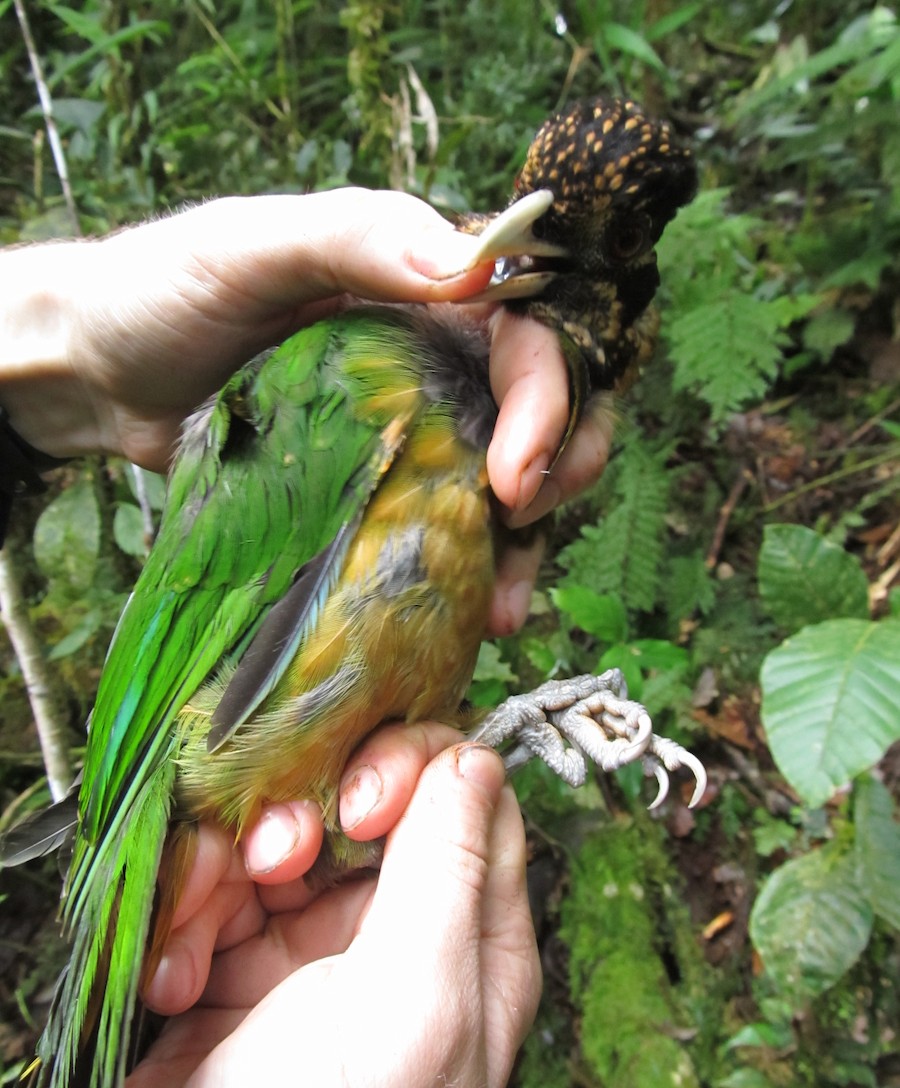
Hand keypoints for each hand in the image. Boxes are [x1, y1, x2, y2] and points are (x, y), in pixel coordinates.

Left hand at [0, 189, 610, 630]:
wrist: (99, 374)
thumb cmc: (164, 291)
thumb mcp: (253, 245)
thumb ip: (357, 237)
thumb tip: (472, 268)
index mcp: (425, 287)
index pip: (529, 333)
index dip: (549, 400)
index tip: (516, 474)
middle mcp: (434, 359)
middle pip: (544, 408)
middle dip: (561, 466)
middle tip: (524, 520)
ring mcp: (409, 432)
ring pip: (508, 482)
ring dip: (525, 545)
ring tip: (500, 608)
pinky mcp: (376, 493)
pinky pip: (445, 531)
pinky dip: (468, 574)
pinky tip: (468, 615)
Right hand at [98, 727, 539, 1087]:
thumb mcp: (412, 1005)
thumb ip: (449, 872)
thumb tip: (476, 757)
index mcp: (474, 949)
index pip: (473, 803)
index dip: (417, 776)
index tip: (365, 803)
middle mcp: (404, 941)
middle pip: (372, 808)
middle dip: (312, 821)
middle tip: (282, 858)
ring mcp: (319, 954)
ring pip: (282, 842)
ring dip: (232, 874)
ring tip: (207, 937)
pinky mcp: (241, 969)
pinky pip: (218, 892)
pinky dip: (189, 921)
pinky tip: (176, 981)